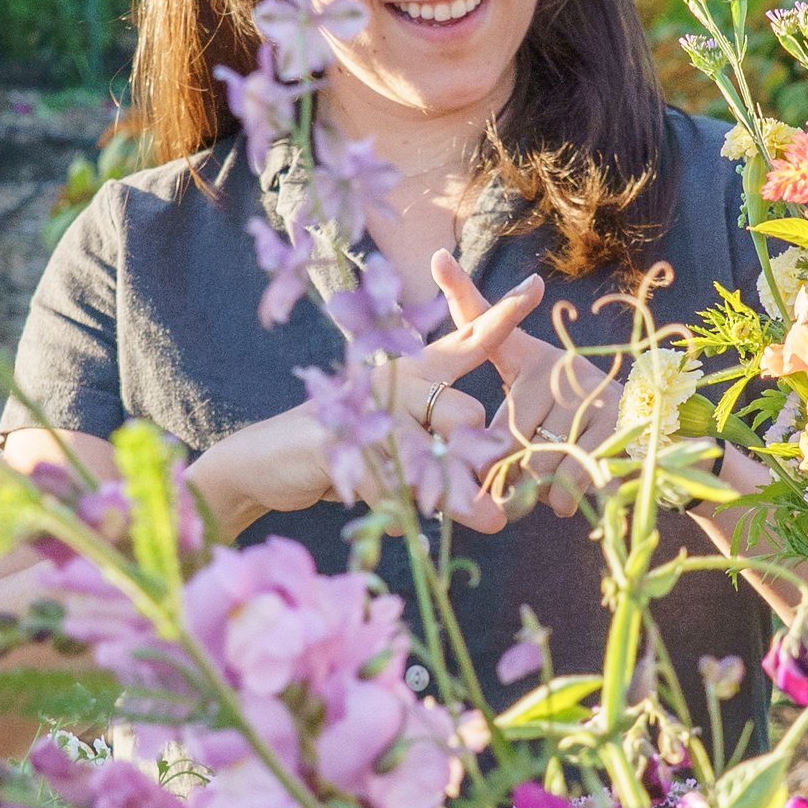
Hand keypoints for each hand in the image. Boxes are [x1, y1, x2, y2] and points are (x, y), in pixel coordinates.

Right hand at [189, 272, 547, 538]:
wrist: (268, 462)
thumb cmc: (349, 455)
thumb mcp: (405, 459)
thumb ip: (446, 473)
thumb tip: (495, 513)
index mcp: (415, 372)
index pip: (467, 342)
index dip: (503, 316)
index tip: (538, 287)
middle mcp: (395, 378)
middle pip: (464, 414)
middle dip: (477, 459)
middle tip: (489, 497)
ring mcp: (365, 406)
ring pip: (431, 452)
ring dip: (456, 495)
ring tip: (488, 520)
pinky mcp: (338, 439)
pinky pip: (389, 483)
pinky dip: (399, 510)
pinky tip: (395, 521)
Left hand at [430, 251, 616, 515]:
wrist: (644, 444)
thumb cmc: (565, 435)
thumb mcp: (526, 428)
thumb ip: (490, 440)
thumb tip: (479, 432)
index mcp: (529, 359)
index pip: (485, 323)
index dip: (459, 289)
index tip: (437, 256)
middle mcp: (560, 365)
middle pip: (508, 432)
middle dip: (508, 470)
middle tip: (517, 477)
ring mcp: (592, 389)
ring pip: (539, 458)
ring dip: (538, 487)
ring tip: (546, 481)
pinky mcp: (617, 420)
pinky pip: (573, 475)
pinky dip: (565, 496)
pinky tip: (570, 490)